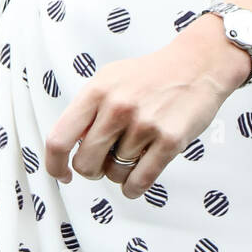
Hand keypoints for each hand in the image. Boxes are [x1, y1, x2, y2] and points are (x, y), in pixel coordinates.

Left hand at [44, 14, 250, 199]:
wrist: (197, 64)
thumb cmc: (151, 75)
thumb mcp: (110, 79)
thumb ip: (88, 109)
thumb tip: (70, 146)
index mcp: (97, 90)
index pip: (59, 139)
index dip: (54, 165)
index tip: (62, 173)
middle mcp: (118, 106)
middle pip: (85, 164)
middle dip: (92, 169)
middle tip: (105, 160)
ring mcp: (144, 124)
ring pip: (114, 174)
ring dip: (119, 172)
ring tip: (132, 153)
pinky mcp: (169, 140)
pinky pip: (139, 182)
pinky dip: (133, 187)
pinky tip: (136, 179)